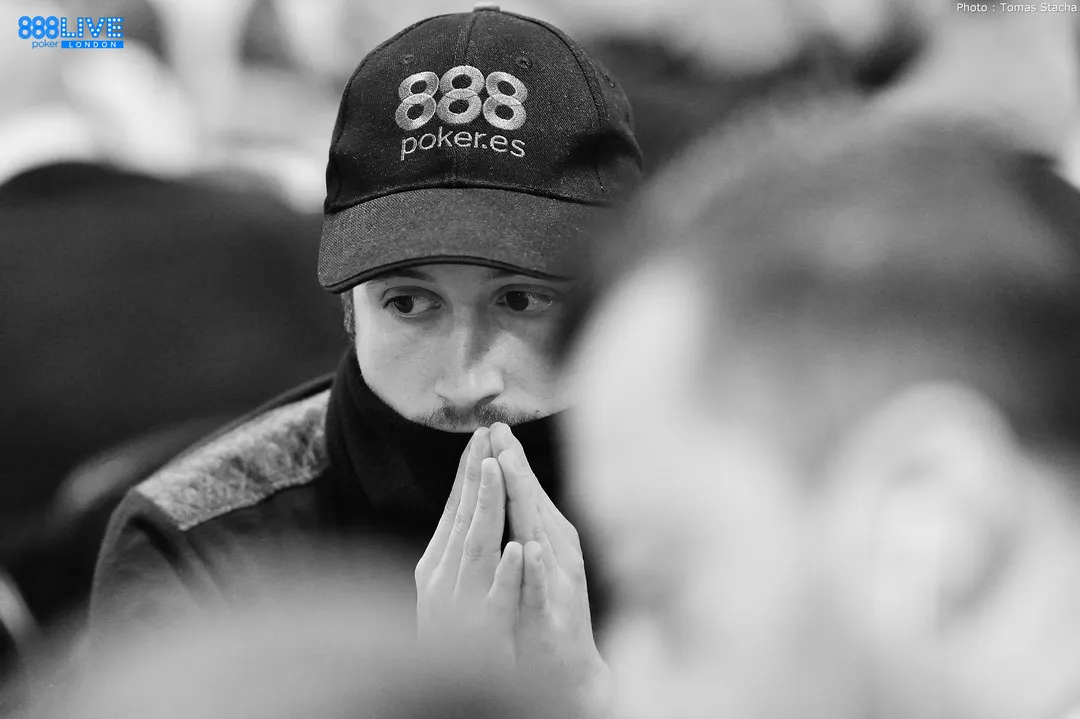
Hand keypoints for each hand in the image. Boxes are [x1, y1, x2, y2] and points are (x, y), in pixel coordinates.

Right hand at [415, 428, 524, 666]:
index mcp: (437, 566)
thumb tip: (467, 500)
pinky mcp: (484, 637)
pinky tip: (520, 549)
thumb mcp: (452, 586)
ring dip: (486, 507)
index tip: (481, 434)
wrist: (462, 698)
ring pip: (476, 549)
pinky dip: (508, 574)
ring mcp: (461, 608)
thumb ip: (457, 545)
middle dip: (475, 474)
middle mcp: (443, 582)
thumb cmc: (463, 641)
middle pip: (462, 518)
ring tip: (497, 470)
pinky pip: (496, 600)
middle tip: (488, 434)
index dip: (467, 470)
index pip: (455, 508)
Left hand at [489, 423, 611, 715]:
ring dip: (524, 499)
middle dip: (514, 464)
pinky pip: (542, 590)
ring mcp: (557, 584)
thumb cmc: (548, 612)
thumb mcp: (535, 561)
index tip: (492, 424)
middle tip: (497, 429)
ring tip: (508, 466)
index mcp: (548, 537)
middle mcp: (557, 553)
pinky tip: (529, 548)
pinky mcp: (553, 618)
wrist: (570, 673)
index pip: (525, 491)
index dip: (509, 458)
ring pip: (538, 534)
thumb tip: (508, 483)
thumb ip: (524, 523)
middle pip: (531, 502)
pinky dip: (535, 569)